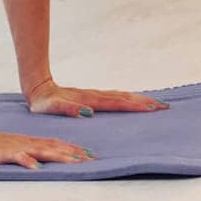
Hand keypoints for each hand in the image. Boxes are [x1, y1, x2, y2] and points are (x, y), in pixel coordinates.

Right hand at [0, 124, 95, 169]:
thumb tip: (39, 163)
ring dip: (57, 156)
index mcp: (24, 141)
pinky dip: (25, 161)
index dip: (71, 149)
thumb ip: (22, 153)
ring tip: (73, 162)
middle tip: (91, 159)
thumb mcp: (6, 148)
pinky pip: (15, 157)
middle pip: (52, 147)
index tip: (89, 155)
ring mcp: (11, 147)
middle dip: (72, 154)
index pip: (52, 144)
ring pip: (39, 151)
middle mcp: (22, 143)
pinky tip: (35, 166)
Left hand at [24, 77, 170, 116]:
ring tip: (155, 103)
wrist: (36, 88)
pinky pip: (113, 97)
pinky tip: (133, 101)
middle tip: (163, 106)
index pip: (116, 103)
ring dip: (138, 99)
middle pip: (123, 98)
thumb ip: (67, 109)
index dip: (134, 106)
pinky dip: (126, 98)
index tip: (152, 108)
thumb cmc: (43, 103)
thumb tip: (87, 112)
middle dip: (143, 102)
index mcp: (89, 100)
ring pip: (120, 96)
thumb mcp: (51, 108)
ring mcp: (93, 95)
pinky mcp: (91, 97)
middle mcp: (94, 96)